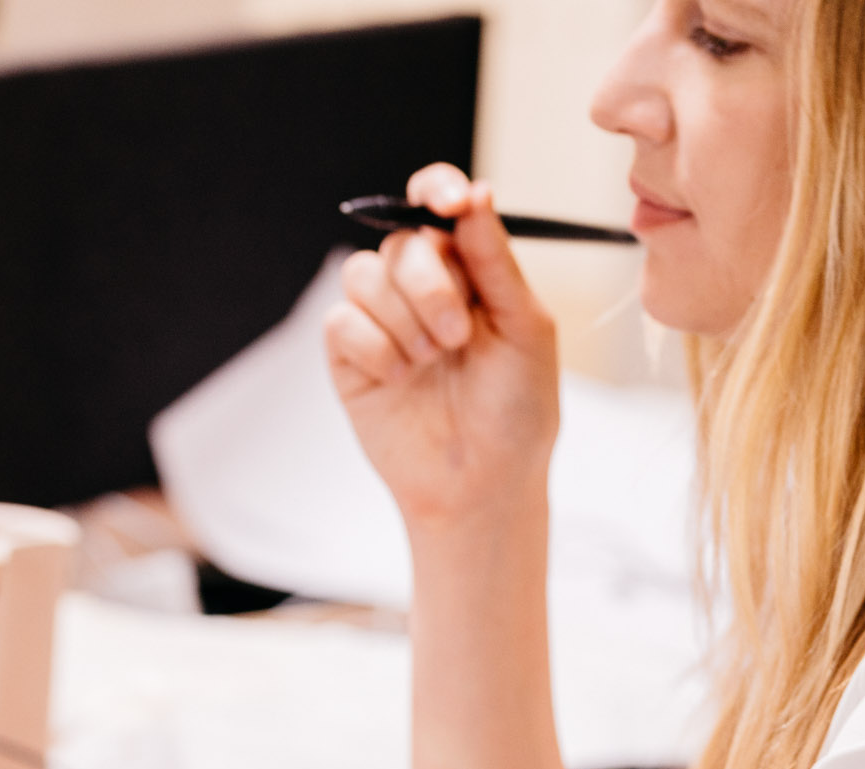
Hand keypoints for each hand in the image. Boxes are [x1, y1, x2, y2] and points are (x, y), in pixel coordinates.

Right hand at [325, 164, 560, 534]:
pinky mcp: (347, 358)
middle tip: (456, 336)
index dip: (435, 190)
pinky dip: (373, 349)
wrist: (479, 482)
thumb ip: (495, 261)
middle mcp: (420, 289)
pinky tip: (397, 380)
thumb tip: (475, 196)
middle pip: (399, 241)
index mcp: (469, 271)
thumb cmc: (516, 409)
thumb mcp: (525, 326)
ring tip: (431, 362)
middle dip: (429, 283)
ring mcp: (380, 322)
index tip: (448, 200)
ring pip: (363, 276)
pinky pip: (340, 322)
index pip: (437, 208)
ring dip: (403, 320)